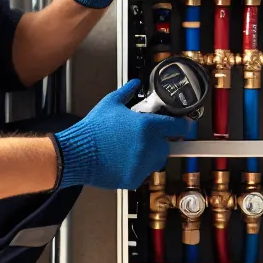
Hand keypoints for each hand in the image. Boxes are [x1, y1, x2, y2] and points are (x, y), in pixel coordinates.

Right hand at [52, 80, 191, 189]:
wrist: (77, 153)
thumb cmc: (92, 130)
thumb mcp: (110, 104)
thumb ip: (127, 92)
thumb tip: (135, 84)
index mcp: (147, 126)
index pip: (177, 127)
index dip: (183, 126)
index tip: (185, 126)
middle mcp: (149, 146)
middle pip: (167, 145)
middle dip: (158, 141)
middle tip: (144, 138)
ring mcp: (142, 164)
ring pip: (156, 160)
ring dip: (149, 155)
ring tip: (130, 149)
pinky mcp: (134, 178)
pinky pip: (143, 173)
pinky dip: (137, 168)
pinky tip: (123, 160)